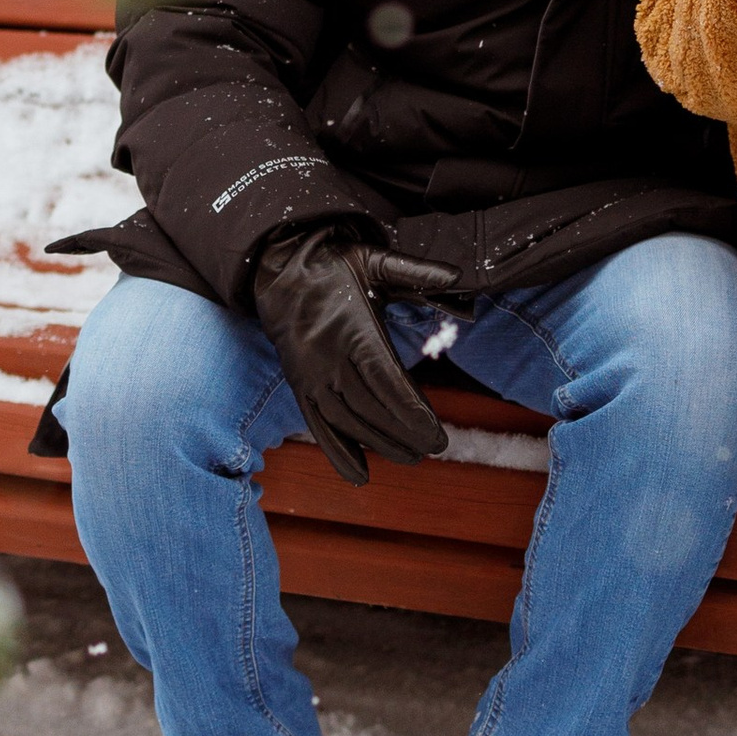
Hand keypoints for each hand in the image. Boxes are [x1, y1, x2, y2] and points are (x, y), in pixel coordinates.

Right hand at [250, 221, 458, 483]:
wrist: (279, 269)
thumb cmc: (335, 266)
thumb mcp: (375, 260)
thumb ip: (417, 271)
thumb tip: (457, 275)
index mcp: (351, 328)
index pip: (384, 379)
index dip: (411, 411)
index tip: (436, 434)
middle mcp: (327, 357)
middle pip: (369, 407)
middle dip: (403, 432)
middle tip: (434, 447)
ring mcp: (310, 375)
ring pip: (346, 421)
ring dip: (379, 444)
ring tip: (412, 456)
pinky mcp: (299, 386)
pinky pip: (317, 425)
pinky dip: (337, 452)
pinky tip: (360, 475)